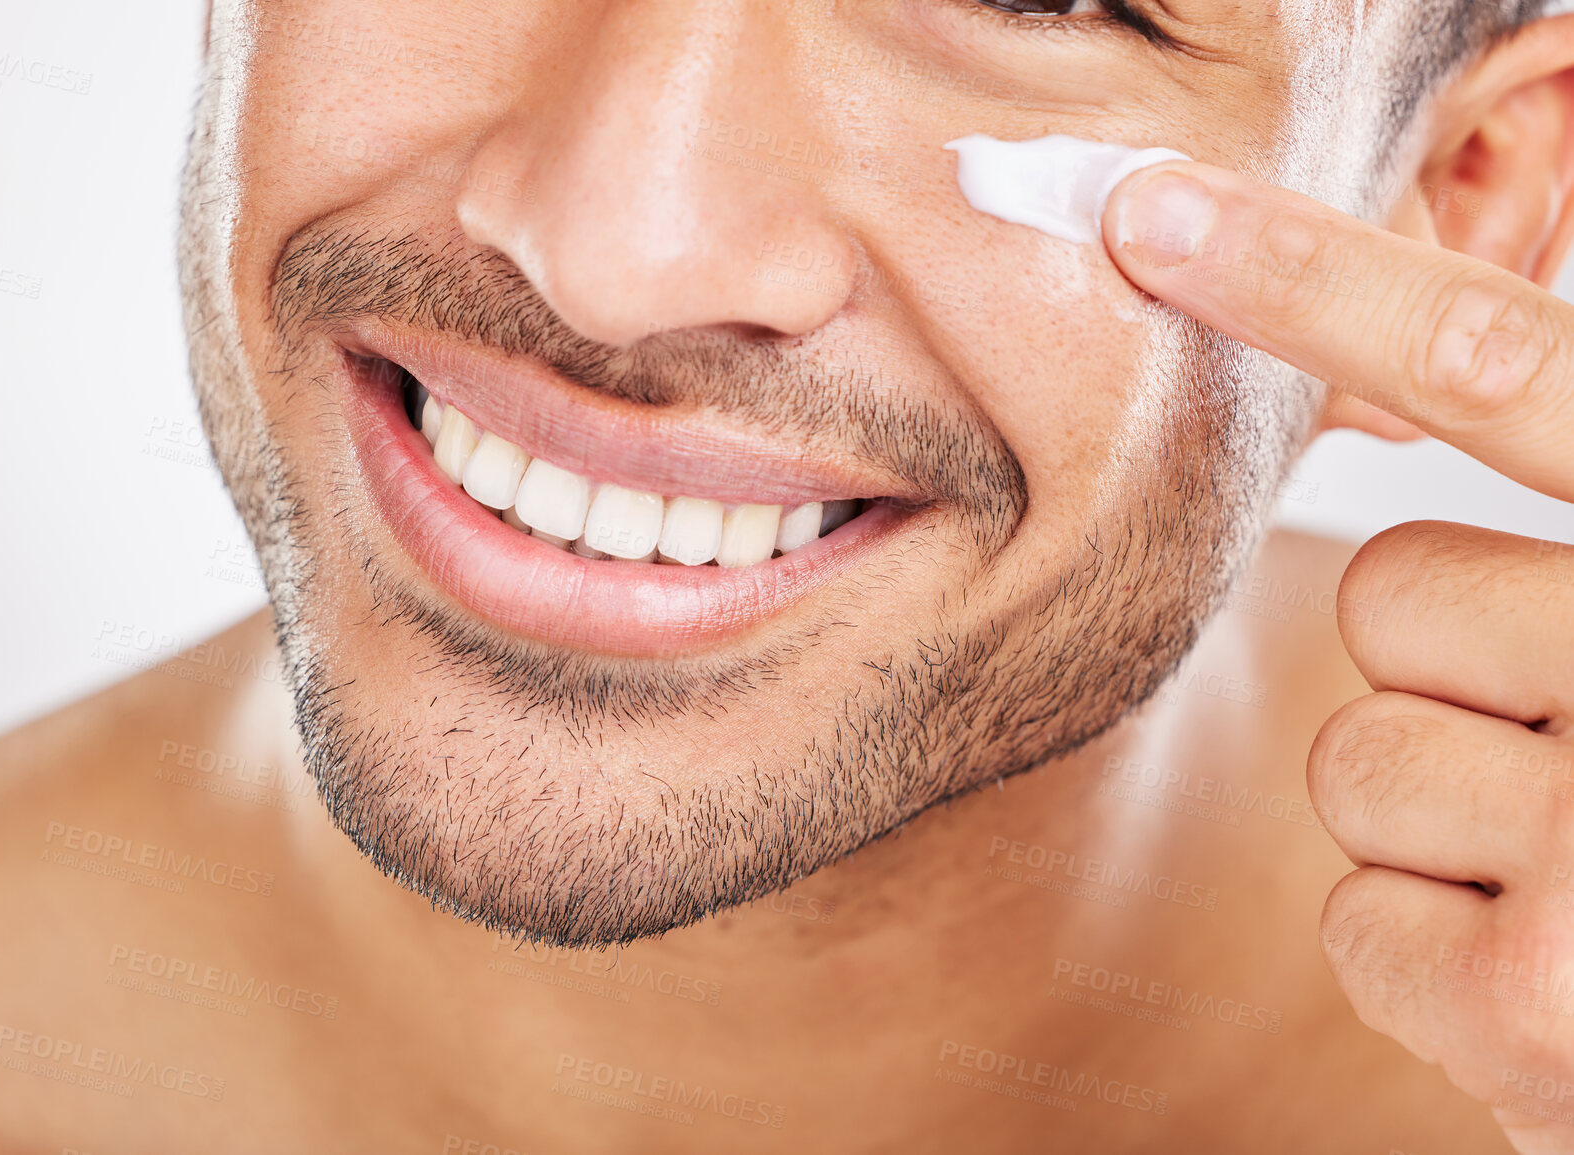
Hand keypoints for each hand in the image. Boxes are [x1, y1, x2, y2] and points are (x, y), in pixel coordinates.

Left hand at [1103, 160, 1573, 1152]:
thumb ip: (1569, 569)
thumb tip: (1412, 549)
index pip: (1501, 368)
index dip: (1315, 278)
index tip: (1153, 217)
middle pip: (1394, 595)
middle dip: (1465, 679)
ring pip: (1362, 758)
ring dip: (1453, 828)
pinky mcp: (1531, 994)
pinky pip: (1358, 915)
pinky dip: (1435, 963)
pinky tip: (1558, 993)